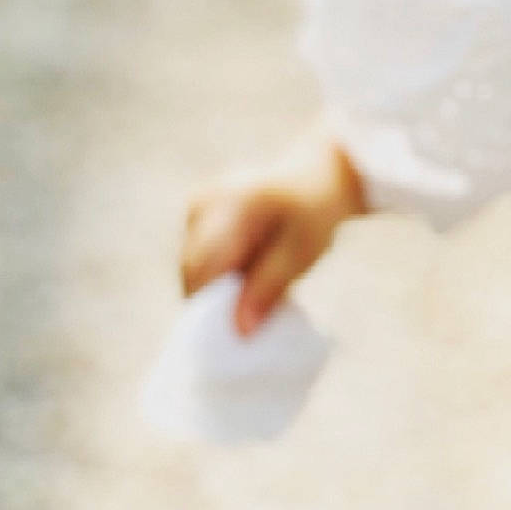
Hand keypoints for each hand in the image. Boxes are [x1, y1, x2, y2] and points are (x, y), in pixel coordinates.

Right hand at [181, 126, 366, 335]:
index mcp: (232, 203)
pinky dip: (218, 272)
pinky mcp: (195, 212)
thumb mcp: (302, 252)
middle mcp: (204, 200)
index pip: (203, 266)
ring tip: (254, 290)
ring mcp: (196, 204)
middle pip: (192, 268)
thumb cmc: (315, 213)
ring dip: (217, 287)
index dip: (210, 306)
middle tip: (248, 322)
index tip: (232, 335)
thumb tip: (240, 331)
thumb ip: (268, 288)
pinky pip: (198, 255)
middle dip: (214, 300)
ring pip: (192, 266)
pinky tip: (247, 272)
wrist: (317, 174)